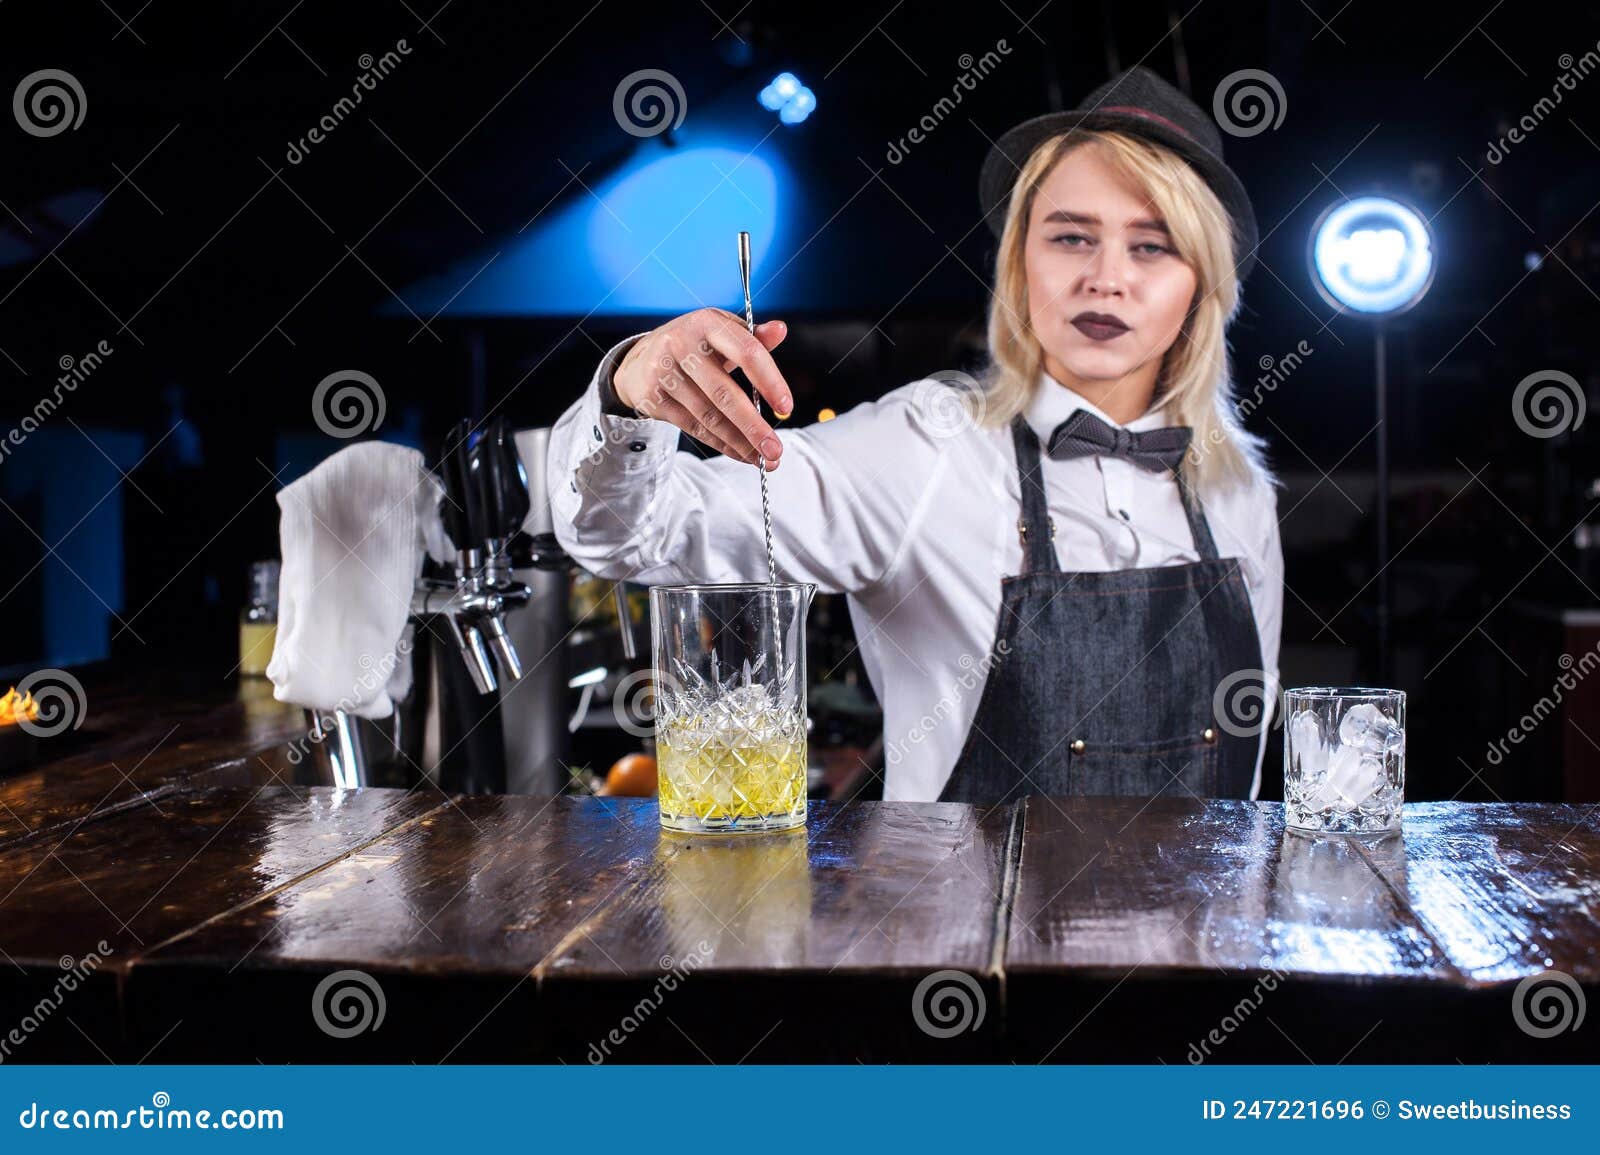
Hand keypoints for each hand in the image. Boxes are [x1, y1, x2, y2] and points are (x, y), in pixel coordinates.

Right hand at [613, 307, 792, 468]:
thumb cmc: (694, 345)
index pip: (746, 352)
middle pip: (724, 393)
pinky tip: (740, 453)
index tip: (786, 408)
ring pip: (709, 416)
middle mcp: (681, 344)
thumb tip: (781, 330)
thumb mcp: (721, 332)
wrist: (641, 359)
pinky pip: (693, 426)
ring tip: (764, 458)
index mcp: (706, 323)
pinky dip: (720, 443)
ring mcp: (664, 372)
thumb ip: (754, 337)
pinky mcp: (653, 397)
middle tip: (775, 449)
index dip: (770, 381)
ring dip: (740, 442)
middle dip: (753, 426)